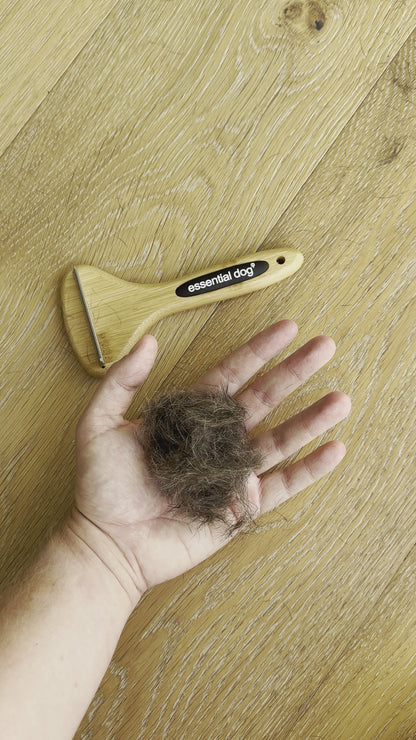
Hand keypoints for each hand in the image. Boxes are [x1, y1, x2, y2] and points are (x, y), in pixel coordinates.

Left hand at [71, 321, 350, 604]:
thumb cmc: (101, 487)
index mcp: (190, 416)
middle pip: (265, 399)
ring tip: (340, 398)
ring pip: (280, 438)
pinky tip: (334, 450)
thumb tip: (149, 340)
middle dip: (295, 372)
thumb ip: (122, 380)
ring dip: (311, 418)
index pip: (232, 375)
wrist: (108, 543)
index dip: (259, 351)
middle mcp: (217, 440)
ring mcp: (232, 473)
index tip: (287, 328)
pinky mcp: (241, 507)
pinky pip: (282, 485)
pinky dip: (310, 469)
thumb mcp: (100, 424)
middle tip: (325, 346)